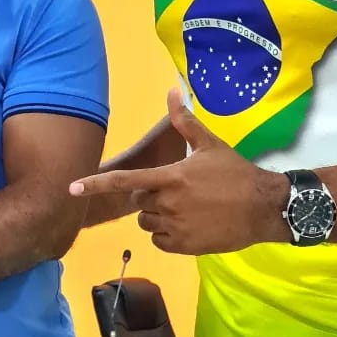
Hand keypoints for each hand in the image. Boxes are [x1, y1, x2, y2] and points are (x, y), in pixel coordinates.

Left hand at [69, 90, 287, 254]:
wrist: (264, 207)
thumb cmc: (235, 173)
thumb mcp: (210, 145)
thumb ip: (184, 122)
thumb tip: (171, 91)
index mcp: (171, 177)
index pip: (125, 181)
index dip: (96, 184)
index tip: (72, 188)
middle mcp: (169, 202)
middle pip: (138, 202)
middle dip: (149, 197)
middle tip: (176, 192)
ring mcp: (177, 226)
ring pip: (146, 223)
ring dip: (156, 217)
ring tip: (184, 209)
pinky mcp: (185, 246)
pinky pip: (158, 241)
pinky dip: (166, 236)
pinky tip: (187, 226)